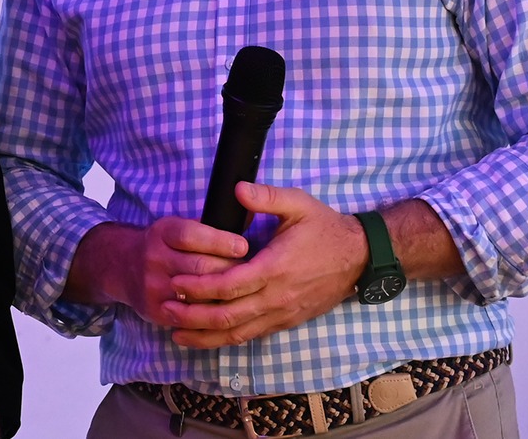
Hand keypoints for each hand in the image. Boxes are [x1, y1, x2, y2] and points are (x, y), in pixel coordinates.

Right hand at [70, 217, 245, 324]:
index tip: (243, 246)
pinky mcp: (156, 309)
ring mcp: (153, 286)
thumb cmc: (164, 245)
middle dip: (230, 270)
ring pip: (199, 294)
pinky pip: (191, 316)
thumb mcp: (178, 226)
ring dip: (226, 294)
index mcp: (162, 233)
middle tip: (253, 272)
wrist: (123, 267)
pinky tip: (228, 309)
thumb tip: (248, 220)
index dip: (219, 241)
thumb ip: (208, 227)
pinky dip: (212, 313)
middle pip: (200, 267)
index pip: (190, 236)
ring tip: (243, 291)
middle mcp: (154, 258)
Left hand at [162, 181, 366, 347]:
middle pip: (228, 315)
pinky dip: (227, 339)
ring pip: (239, 332)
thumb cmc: (326, 229)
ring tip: (177, 333)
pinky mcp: (287, 321)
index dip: (200, 287)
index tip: (176, 282)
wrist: (361, 257)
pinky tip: (207, 338)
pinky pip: (253, 335)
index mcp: (275, 268)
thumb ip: (267, 196)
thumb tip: (237, 189)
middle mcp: (277, 296)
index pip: (230, 284)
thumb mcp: (299, 204)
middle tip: (166, 309)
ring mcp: (283, 313)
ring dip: (206, 335)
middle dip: (194, 315)